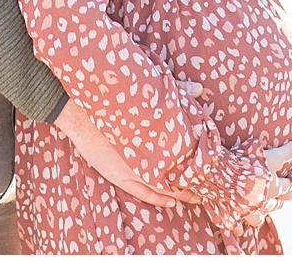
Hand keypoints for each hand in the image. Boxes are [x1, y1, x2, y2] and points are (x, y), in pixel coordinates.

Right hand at [51, 81, 205, 209]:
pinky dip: (158, 199)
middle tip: (208, 188)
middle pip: (178, 177)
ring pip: (162, 189)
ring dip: (179, 194)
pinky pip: (142, 193)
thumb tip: (200, 88)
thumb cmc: (114, 101)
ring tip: (194, 198)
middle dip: (193, 183)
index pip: (186, 159)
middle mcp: (147, 160)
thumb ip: (175, 92)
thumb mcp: (145, 94)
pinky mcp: (117, 175)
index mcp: (157, 140)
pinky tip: (170, 202)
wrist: (79, 109)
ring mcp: (132, 170)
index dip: (201, 167)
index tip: (213, 171)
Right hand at [240, 137, 291, 230]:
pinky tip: (239, 223)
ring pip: (260, 216)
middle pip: (277, 204)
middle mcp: (265, 202)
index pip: (290, 188)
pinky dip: (241, 224)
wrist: (222, 174)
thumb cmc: (250, 163)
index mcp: (276, 188)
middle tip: (280, 195)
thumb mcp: (273, 155)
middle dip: (280, 200)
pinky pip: (239, 224)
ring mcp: (249, 209)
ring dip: (262, 213)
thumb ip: (291, 150)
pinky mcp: (234, 213)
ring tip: (260, 207)